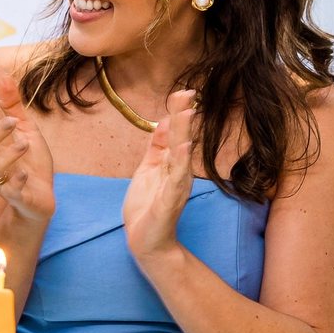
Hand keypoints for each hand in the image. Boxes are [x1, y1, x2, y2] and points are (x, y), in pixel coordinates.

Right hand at [0, 74, 54, 222]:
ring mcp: (3, 180)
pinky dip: (16, 182)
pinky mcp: (17, 196)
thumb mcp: (25, 129)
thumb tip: (2, 75)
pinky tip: (25, 173)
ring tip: (24, 144)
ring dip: (8, 155)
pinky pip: (11, 190)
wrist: (41, 197)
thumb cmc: (30, 162)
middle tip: (12, 121)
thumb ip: (12, 105)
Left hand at [121, 89, 195, 260]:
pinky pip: (177, 178)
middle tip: (188, 93)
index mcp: (171, 163)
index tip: (182, 92)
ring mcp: (176, 185)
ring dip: (183, 134)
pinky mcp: (170, 199)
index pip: (175, 133)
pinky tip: (184, 147)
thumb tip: (163, 122)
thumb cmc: (147, 205)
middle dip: (183, 116)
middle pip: (181, 138)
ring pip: (181, 155)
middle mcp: (178, 171)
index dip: (178, 113)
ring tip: (186, 113)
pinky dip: (181, 162)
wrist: (146, 240)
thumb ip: (156, 147)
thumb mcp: (148, 169)